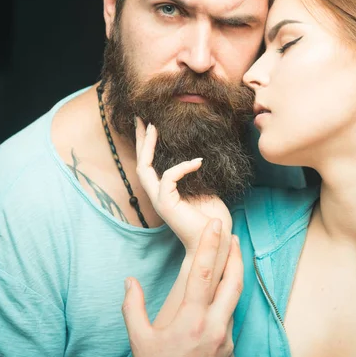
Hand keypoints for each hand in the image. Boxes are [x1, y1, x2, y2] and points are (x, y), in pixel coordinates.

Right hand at [123, 219, 242, 356]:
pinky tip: (217, 306)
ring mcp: (227, 341)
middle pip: (232, 282)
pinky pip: (231, 323)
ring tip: (231, 262)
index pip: (204, 272)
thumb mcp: (138, 339)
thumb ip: (133, 306)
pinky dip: (226, 308)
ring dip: (233, 279)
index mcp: (191, 319)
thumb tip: (130, 280)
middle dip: (235, 255)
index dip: (211, 245)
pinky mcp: (233, 353)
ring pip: (234, 301)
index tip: (216, 225)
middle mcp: (214, 327)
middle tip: (234, 236)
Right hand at [135, 118, 231, 259]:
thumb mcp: (204, 188)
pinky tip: (198, 162)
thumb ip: (195, 175)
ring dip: (147, 146)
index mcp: (165, 192)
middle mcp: (158, 195)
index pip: (151, 165)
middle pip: (141, 163)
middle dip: (139, 140)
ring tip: (153, 127)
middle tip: (140, 118)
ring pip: (144, 168)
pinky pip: (169, 177)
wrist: (216, 238)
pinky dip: (183, 167)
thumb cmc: (212, 217)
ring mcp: (160, 200)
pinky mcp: (166, 204)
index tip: (150, 125)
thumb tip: (197, 155)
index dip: (148, 145)